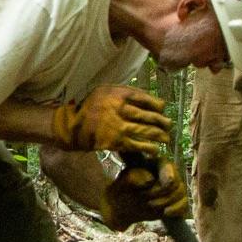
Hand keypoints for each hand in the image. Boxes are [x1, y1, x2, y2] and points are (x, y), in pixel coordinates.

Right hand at [52, 85, 170, 154]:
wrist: (71, 126)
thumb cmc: (89, 107)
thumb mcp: (103, 91)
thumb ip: (123, 92)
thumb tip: (147, 97)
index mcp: (117, 94)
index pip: (144, 98)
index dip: (156, 104)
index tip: (162, 108)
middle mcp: (119, 108)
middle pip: (147, 115)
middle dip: (161, 121)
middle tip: (169, 125)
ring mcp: (118, 125)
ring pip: (145, 130)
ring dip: (159, 135)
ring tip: (166, 138)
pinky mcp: (115, 141)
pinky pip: (136, 144)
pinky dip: (148, 148)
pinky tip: (155, 150)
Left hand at [102, 158, 189, 231]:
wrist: (121, 207)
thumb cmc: (121, 190)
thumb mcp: (123, 181)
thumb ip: (135, 177)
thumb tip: (150, 180)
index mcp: (155, 163)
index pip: (168, 166)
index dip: (169, 175)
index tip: (166, 183)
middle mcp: (167, 173)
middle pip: (176, 182)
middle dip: (163, 193)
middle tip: (147, 199)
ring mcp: (173, 188)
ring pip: (181, 193)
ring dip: (167, 202)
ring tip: (151, 205)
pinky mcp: (175, 202)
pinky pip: (184, 204)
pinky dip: (177, 209)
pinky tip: (166, 213)